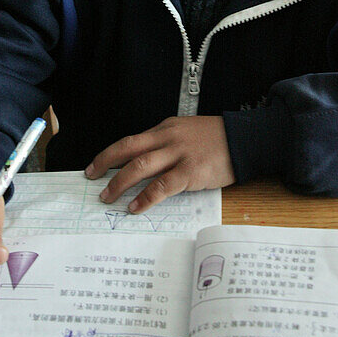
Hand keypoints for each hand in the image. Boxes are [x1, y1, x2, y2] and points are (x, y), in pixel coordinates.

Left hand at [86, 115, 235, 211]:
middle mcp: (168, 138)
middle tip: (92, 179)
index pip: (130, 141)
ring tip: (108, 197)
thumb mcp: (188, 133)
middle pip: (128, 149)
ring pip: (140, 166)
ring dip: (120, 183)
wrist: (245, 139)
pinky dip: (145, 198)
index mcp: (165, 128)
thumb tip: (147, 164)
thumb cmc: (218, 139)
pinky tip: (135, 207)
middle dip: (105, 164)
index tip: (95, 166)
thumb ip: (167, 145)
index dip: (109, 154)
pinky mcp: (191, 171)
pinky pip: (162, 186)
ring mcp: (179, 154)